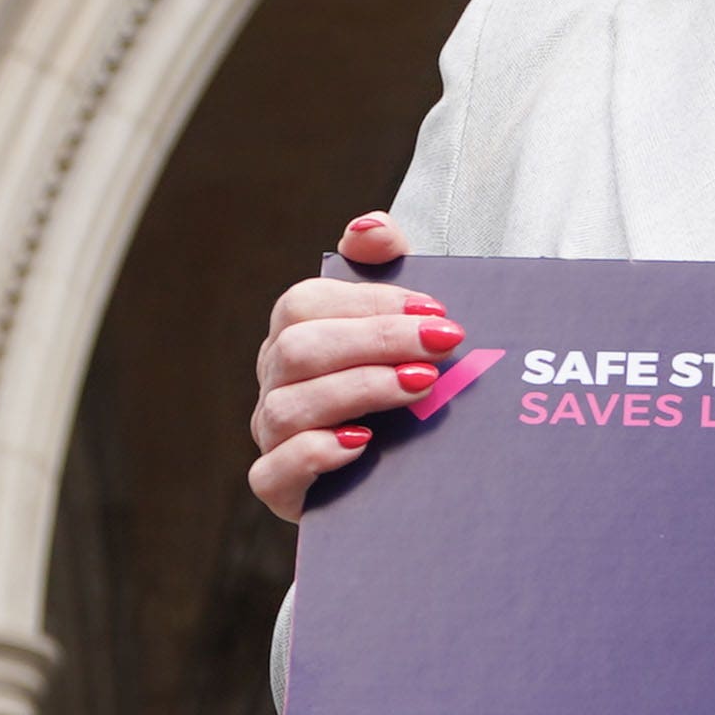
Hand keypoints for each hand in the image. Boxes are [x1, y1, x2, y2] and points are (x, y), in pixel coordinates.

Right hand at [247, 212, 447, 520]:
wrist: (405, 476)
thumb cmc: (401, 387)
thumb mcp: (402, 322)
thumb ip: (385, 264)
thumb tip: (369, 227)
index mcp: (295, 333)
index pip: (307, 303)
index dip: (369, 301)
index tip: (434, 309)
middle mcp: (276, 380)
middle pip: (300, 349)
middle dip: (376, 341)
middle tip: (442, 344)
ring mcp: (271, 434)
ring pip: (290, 407)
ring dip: (361, 392)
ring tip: (422, 386)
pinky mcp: (277, 487)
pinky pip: (273, 472)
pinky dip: (316, 455)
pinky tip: (362, 446)